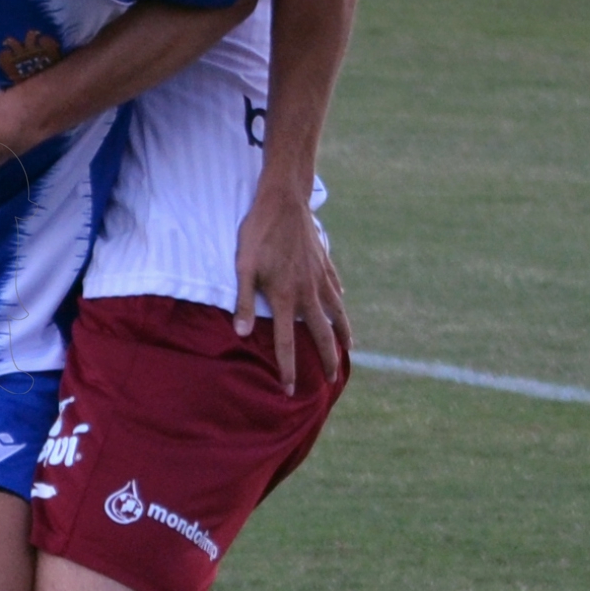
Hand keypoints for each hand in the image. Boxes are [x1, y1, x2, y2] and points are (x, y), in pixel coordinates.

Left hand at [232, 191, 348, 394]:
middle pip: (321, 335)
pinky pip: (336, 290)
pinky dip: (340, 304)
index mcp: (285, 296)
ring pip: (337, 314)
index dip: (288, 369)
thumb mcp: (243, 266)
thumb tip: (242, 333)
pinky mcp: (325, 264)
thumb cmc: (258, 232)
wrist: (285, 200)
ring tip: (347, 352)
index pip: (287, 342)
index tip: (290, 390)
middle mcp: (307, 292)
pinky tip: (341, 310)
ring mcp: (320, 278)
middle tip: (330, 381)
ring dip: (342, 336)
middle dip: (325, 361)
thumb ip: (245, 302)